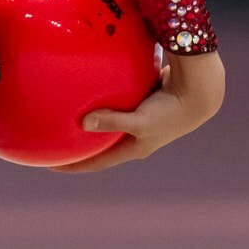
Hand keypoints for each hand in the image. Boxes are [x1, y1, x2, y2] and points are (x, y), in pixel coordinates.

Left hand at [48, 48, 225, 172]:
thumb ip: (111, 120)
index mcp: (133, 148)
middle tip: (53, 139)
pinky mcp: (144, 102)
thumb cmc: (170, 110)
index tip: (50, 166)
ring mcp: (140, 120)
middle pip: (101, 145)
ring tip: (66, 110)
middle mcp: (136, 137)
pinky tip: (89, 82)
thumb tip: (83, 122)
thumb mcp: (139, 120)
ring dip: (92, 119)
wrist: (199, 92)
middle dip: (79, 144)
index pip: (98, 162)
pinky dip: (104, 97)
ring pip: (109, 122)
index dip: (74, 166)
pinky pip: (118, 102)